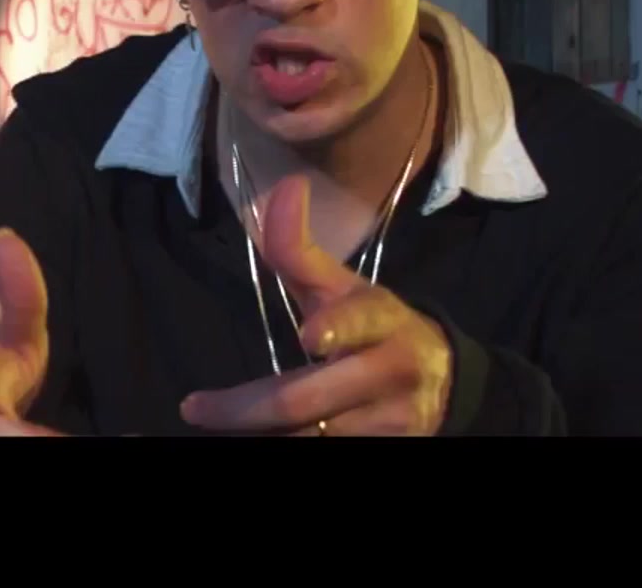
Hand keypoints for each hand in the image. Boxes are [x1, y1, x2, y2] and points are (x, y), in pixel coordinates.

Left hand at [180, 175, 452, 435]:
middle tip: (198, 409)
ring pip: (308, 438)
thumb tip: (282, 188)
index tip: (311, 335)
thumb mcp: (344, 288)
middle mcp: (389, 371)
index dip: (339, 327)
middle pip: (308, 400)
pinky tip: (253, 439)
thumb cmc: (376, 327)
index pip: (362, 320)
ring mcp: (389, 423)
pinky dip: (282, 445)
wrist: (444, 383)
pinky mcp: (388, 449)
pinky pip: (319, 453)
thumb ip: (300, 251)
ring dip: (258, 433)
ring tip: (217, 424)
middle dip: (246, 408)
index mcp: (381, 320)